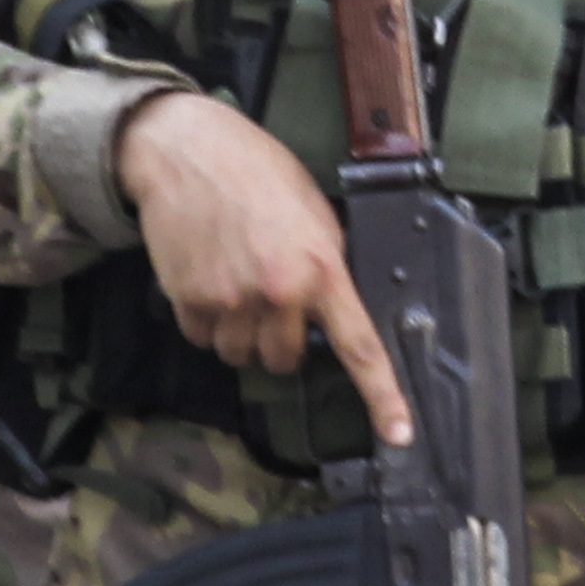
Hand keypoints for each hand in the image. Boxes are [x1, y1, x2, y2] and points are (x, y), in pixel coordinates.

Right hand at [113, 91, 405, 447]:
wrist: (186, 150)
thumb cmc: (255, 170)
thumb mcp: (313, 210)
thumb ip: (327, 262)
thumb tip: (335, 304)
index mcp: (321, 268)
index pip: (359, 346)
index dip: (382, 396)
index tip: (398, 434)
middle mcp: (278, 293)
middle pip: (285, 360)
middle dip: (280, 338)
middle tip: (270, 297)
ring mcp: (231, 301)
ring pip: (241, 356)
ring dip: (240, 333)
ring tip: (235, 282)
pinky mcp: (190, 301)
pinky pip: (203, 340)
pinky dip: (205, 321)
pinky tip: (208, 279)